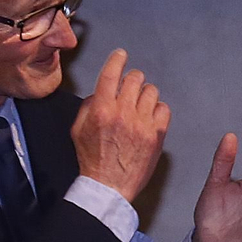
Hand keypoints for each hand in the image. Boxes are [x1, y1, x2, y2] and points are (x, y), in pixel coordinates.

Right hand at [71, 48, 170, 202]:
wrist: (109, 186)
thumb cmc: (92, 160)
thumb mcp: (78, 129)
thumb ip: (88, 106)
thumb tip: (101, 92)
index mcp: (101, 109)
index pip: (111, 73)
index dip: (117, 60)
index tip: (121, 55)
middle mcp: (123, 113)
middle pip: (135, 78)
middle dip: (132, 79)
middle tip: (129, 87)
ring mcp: (142, 123)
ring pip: (151, 91)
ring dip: (144, 94)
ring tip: (139, 105)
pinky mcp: (157, 135)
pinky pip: (164, 109)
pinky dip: (157, 110)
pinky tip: (149, 117)